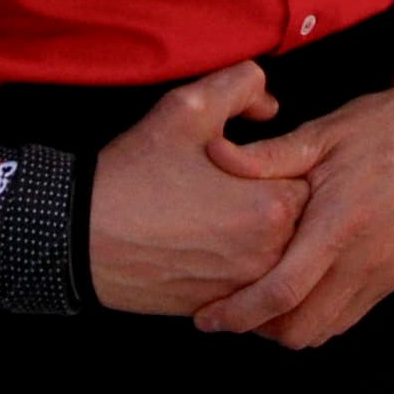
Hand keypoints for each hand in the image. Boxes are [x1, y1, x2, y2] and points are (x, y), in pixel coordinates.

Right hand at [87, 61, 310, 314]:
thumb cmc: (135, 172)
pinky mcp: (222, 307)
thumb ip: (243, 86)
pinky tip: (211, 243)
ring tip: (224, 213)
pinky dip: (242, 264)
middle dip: (279, 200)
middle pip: (303, 222)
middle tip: (240, 185)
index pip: (313, 180)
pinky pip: (254, 285)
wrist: (81, 237)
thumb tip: (271, 106)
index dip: (286, 164)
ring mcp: (246, 287)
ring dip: (264, 234)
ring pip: (281, 255)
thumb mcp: (188, 106)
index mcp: (273, 204)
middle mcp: (270, 254)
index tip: (259, 160)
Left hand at [191, 77, 393, 349]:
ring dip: (286, 327)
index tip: (206, 318)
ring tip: (256, 301)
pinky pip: (347, 317)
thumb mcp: (325, 132)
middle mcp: (364, 260)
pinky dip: (315, 318)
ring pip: (324, 330)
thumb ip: (269, 155)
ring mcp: (383, 275)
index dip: (239, 313)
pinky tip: (294, 291)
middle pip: (301, 329)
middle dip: (257, 330)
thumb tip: (212, 154)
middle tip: (226, 309)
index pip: (284, 292)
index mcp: (340, 224)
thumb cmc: (384, 127)